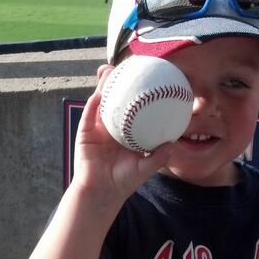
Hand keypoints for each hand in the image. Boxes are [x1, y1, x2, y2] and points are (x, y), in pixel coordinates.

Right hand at [72, 65, 175, 207]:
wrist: (102, 192)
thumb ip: (158, 156)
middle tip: (129, 65)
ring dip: (104, 84)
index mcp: (126, 131)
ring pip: (101, 100)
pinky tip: (100, 91)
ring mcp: (97, 127)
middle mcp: (112, 126)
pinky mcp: (85, 131)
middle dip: (121, 81)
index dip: (140, 92)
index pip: (134, 107)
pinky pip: (90, 113)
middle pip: (116, 98)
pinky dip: (95, 101)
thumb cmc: (123, 182)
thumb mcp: (145, 168)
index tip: (149, 79)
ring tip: (110, 69)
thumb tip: (173, 142)